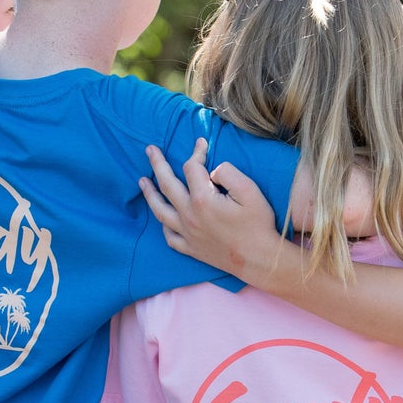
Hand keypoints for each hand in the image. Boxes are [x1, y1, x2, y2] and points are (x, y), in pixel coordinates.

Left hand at [140, 138, 284, 279]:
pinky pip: (169, 236)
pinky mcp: (191, 249)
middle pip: (167, 185)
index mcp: (202, 199)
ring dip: (149, 194)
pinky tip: (162, 216)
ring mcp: (187, 234)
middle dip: (157, 164)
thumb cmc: (258, 224)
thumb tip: (212, 170)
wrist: (260, 260)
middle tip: (149, 150)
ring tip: (142, 181)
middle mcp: (189, 216)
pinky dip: (164, 225)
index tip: (201, 143)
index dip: (196, 152)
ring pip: (160, 211)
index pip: (191, 168)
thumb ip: (228, 173)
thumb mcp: (250, 191)